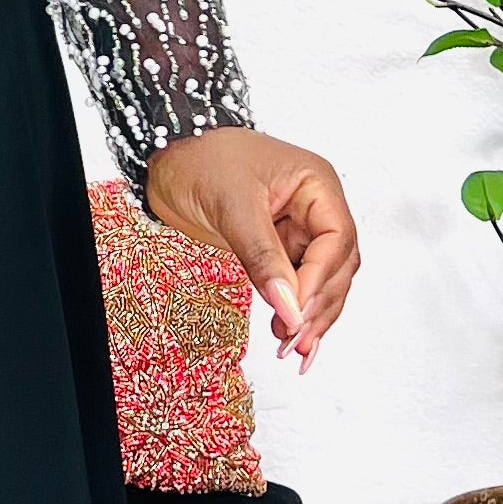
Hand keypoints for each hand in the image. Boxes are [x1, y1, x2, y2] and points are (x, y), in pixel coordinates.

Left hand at [140, 126, 358, 369]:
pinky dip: (293, 309)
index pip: (337, 239)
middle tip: (294, 340)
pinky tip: (285, 334)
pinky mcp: (277, 248)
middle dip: (319, 305)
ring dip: (309, 314)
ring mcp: (298, 229)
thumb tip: (289, 307)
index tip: (296, 312)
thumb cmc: (200, 159)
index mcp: (316, 184)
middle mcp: (315, 207)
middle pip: (337, 266)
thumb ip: (263, 258)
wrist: (165, 157)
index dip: (320, 280)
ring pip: (321, 280)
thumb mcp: (232, 206)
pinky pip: (296, 283)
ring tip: (290, 347)